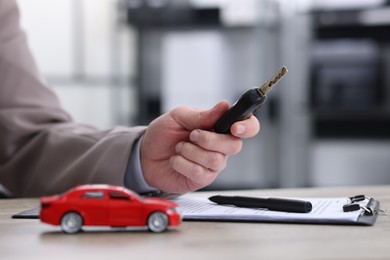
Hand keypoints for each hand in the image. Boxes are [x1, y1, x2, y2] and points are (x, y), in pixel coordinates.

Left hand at [140, 100, 259, 193]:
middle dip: (209, 140)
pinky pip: (200, 172)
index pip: (247, 126)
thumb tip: (224, 106)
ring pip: (215, 160)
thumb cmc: (164, 134)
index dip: (247, 127)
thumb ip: (201, 114)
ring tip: (179, 148)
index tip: (234, 127)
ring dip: (191, 151)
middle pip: (234, 145)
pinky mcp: (202, 179)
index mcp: (219, 127)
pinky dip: (183, 164)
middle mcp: (220, 146)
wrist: (145, 155)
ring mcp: (213, 164)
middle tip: (192, 135)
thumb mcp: (178, 117)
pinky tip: (176, 160)